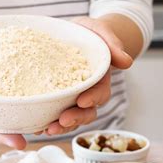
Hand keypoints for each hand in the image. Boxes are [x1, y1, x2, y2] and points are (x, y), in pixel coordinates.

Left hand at [42, 17, 132, 135]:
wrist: (74, 35)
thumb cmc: (89, 33)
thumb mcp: (101, 32)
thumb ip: (113, 44)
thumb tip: (127, 61)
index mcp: (99, 79)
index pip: (100, 93)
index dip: (93, 98)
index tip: (83, 101)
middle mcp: (87, 93)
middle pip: (86, 112)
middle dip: (75, 119)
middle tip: (63, 121)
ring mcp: (71, 99)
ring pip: (70, 119)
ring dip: (60, 126)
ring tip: (47, 129)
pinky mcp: (56, 100)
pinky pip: (53, 115)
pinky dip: (45, 122)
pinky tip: (35, 127)